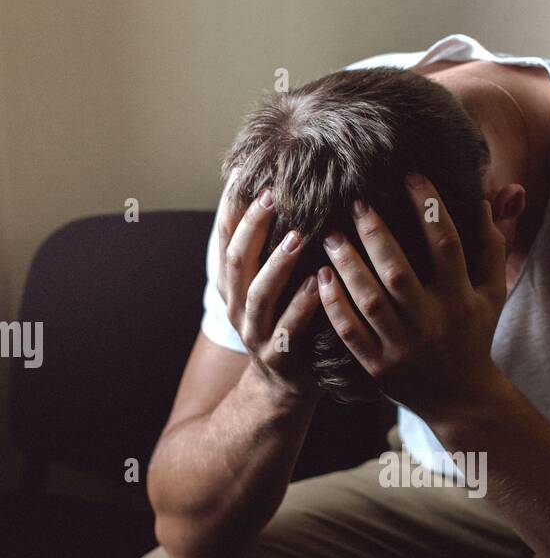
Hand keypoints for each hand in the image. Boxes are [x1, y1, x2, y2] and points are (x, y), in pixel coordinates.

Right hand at [217, 178, 320, 400]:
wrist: (286, 384)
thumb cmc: (286, 320)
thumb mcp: (270, 285)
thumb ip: (270, 248)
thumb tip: (282, 191)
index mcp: (232, 285)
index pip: (224, 238)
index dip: (230, 206)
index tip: (244, 173)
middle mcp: (237, 306)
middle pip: (236, 260)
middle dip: (252, 226)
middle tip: (272, 195)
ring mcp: (256, 332)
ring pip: (259, 294)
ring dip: (277, 263)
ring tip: (297, 236)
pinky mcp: (280, 355)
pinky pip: (289, 328)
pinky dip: (303, 305)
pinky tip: (319, 283)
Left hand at [317, 173, 506, 415]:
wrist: (461, 398)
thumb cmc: (474, 334)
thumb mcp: (492, 293)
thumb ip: (490, 246)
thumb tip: (481, 199)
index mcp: (461, 299)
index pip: (447, 245)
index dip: (429, 207)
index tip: (411, 175)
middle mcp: (432, 322)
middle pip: (400, 273)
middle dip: (377, 235)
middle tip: (356, 203)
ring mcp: (403, 347)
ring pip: (371, 301)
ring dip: (348, 266)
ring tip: (331, 235)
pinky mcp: (379, 367)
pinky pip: (351, 333)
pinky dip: (335, 305)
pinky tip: (322, 276)